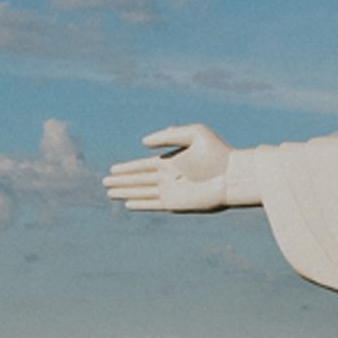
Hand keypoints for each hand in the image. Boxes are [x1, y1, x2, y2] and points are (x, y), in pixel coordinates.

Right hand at [103, 124, 232, 212]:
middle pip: (139, 180)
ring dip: (125, 192)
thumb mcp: (194, 133)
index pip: (143, 166)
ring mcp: (172, 191)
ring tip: (109, 192)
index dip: (128, 168)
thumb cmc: (218, 153)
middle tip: (104, 182)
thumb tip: (143, 143)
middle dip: (122, 181)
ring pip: (142, 192)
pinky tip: (128, 204)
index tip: (113, 169)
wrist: (233, 175)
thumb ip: (169, 135)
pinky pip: (153, 204)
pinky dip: (140, 204)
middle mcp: (169, 177)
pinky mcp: (176, 203)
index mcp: (172, 161)